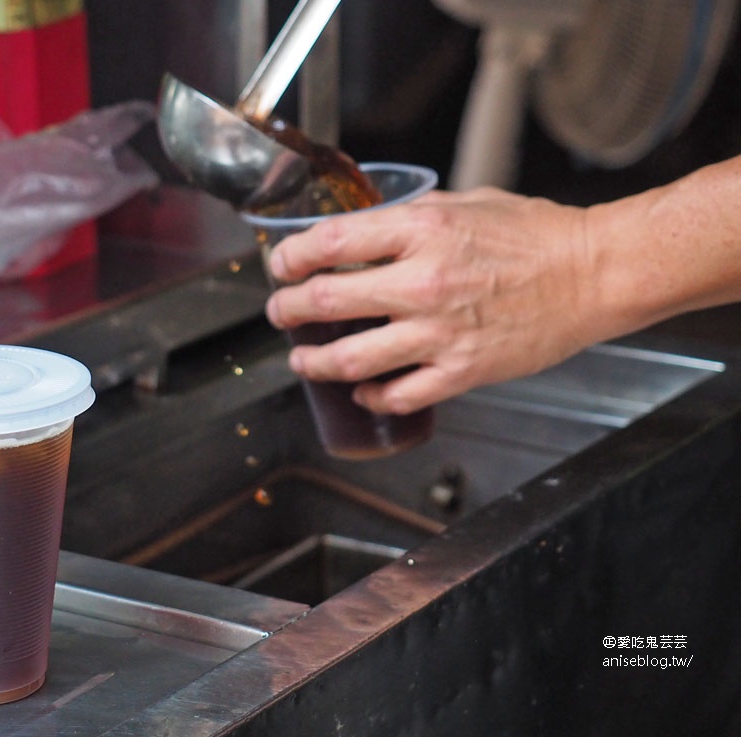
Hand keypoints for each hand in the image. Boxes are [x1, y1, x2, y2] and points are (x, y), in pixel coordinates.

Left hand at [264, 187, 600, 413]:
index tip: (280, 265)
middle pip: (327, 301)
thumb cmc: (535, 235)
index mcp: (422, 232)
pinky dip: (371, 397)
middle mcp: (424, 283)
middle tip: (280, 312)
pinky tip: (361, 391)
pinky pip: (399, 394)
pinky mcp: (461, 370)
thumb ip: (408, 219)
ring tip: (300, 359)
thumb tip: (364, 231)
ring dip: (313, 361)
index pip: (330, 243)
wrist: (593, 274)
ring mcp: (440, 332)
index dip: (291, 256)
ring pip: (351, 359)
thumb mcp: (463, 204)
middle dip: (288, 309)